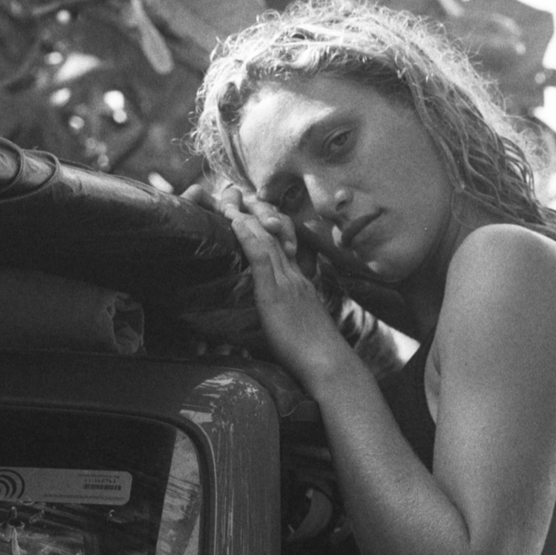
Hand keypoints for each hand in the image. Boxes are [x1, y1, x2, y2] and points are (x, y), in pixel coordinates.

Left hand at [215, 186, 347, 381]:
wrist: (329, 364)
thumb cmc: (312, 353)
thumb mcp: (299, 324)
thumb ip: (287, 313)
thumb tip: (275, 315)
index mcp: (298, 281)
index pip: (280, 243)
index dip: (263, 222)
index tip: (247, 206)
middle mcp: (293, 274)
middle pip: (274, 232)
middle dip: (254, 208)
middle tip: (233, 189)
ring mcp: (287, 281)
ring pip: (267, 238)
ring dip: (245, 214)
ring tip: (227, 196)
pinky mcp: (277, 293)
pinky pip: (262, 259)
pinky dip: (249, 237)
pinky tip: (236, 221)